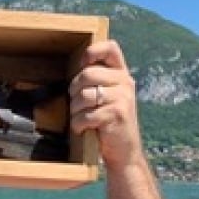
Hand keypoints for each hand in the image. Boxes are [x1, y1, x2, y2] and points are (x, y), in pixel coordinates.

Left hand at [69, 40, 143, 171]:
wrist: (125, 151)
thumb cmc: (109, 123)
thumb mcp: (109, 97)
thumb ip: (97, 82)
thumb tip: (76, 70)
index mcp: (121, 74)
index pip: (110, 48)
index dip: (92, 51)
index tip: (82, 64)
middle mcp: (125, 83)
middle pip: (87, 74)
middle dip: (74, 91)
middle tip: (76, 104)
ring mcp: (122, 98)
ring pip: (84, 96)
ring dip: (75, 111)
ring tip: (80, 119)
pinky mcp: (116, 115)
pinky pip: (86, 115)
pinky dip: (78, 125)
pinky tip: (82, 129)